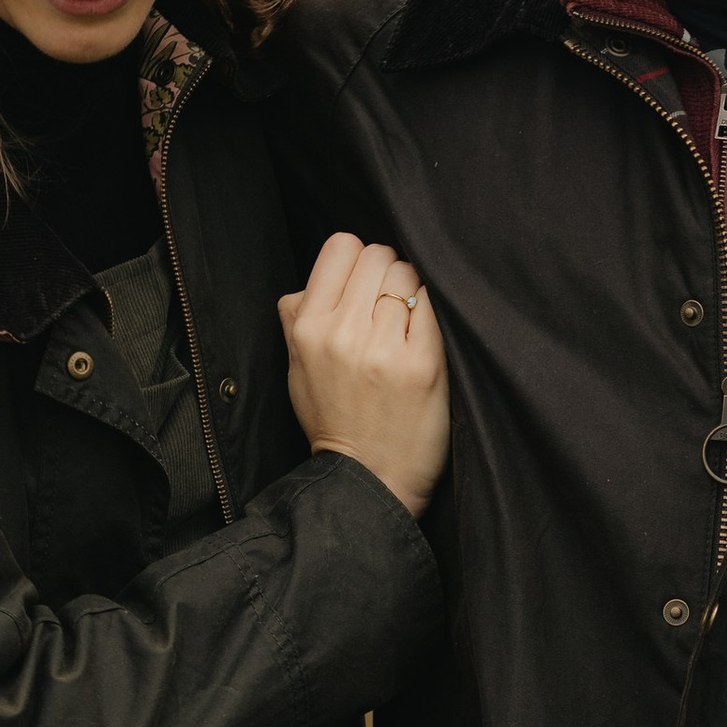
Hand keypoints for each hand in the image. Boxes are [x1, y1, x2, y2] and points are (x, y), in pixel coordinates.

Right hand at [277, 231, 448, 519]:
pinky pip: (430, 306)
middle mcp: (342, 332)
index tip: (363, 286)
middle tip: (386, 309)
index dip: (357, 261)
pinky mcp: (422, 363)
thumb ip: (296, 318)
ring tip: (401, 329)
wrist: (369, 479)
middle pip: (378, 255)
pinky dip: (427, 316)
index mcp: (308, 328)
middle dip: (385, 275)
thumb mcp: (297, 368)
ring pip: (407, 275)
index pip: (342, 246)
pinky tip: (418, 342)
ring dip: (409, 295)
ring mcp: (383, 347)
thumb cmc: (334, 422)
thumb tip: (307, 281)